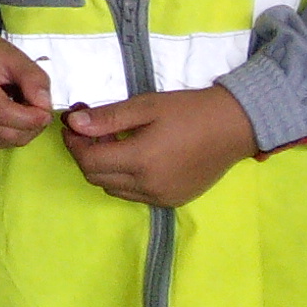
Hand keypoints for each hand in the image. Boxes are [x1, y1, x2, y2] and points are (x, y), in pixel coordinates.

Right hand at [0, 21, 54, 148]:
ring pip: (6, 142)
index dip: (31, 118)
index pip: (3, 113)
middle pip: (7, 134)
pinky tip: (8, 116)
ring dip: (23, 130)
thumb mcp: (14, 56)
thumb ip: (33, 79)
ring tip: (20, 107)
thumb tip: (44, 107)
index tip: (46, 110)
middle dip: (31, 125)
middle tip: (36, 107)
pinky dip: (11, 133)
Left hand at [62, 85, 259, 206]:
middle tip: (91, 130)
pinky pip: (135, 195)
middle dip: (86, 154)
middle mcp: (150, 186)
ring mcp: (163, 197)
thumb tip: (74, 124)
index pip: (89, 161)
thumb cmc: (188, 111)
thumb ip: (107, 117)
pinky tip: (133, 156)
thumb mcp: (145, 106)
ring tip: (112, 141)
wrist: (233, 127)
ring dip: (104, 168)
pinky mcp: (174, 200)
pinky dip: (124, 179)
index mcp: (141, 161)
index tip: (72, 125)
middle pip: (98, 178)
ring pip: (114, 189)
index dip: (74, 144)